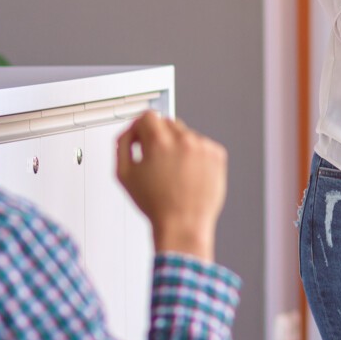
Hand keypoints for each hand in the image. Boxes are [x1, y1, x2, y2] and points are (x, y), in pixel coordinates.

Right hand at [115, 112, 227, 261]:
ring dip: (178, 147)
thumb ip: (123, 145)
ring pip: (186, 135)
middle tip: (156, 160)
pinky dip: (195, 156)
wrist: (183, 224)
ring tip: (174, 173)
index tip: (141, 136)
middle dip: (159, 138)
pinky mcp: (217, 155)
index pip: (148, 116)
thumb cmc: (156, 204)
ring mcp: (202, 147)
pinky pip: (202, 146)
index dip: (141, 127)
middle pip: (167, 123)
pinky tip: (188, 175)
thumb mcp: (124, 174)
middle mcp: (183, 140)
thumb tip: (129, 132)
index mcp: (159, 141)